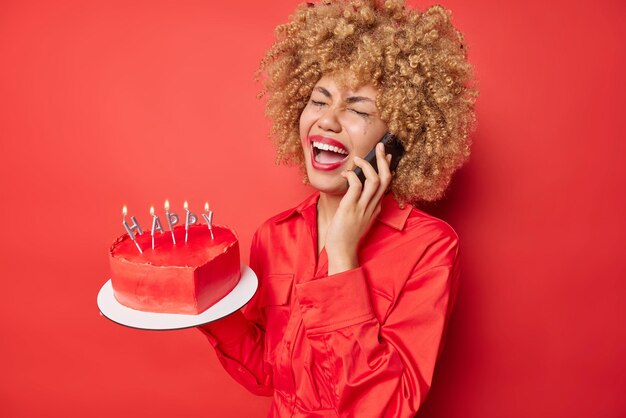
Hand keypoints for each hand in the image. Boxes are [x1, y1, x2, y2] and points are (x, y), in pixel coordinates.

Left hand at [325, 142, 392, 274]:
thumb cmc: (346, 236)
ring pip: (374, 180)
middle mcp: (372, 206)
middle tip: (380, 147)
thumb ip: (360, 205)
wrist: (342, 252)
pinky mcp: (350, 208)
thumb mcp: (358, 218)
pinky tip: (345, 174)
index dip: (387, 168)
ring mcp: (362, 207)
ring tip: (358, 159)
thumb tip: (356, 189)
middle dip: (384, 160)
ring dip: (368, 165)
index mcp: (375, 208)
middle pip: (385, 179)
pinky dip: (352, 176)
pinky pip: (356, 187)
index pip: (386, 184)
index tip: (386, 156)